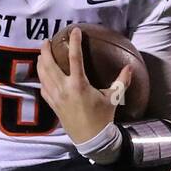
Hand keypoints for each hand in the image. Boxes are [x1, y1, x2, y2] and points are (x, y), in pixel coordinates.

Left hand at [36, 28, 134, 145]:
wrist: (91, 139)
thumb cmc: (103, 118)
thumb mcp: (113, 99)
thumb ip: (121, 81)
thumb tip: (129, 67)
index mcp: (79, 84)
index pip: (74, 58)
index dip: (74, 42)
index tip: (74, 31)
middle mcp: (64, 88)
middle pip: (49, 64)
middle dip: (46, 50)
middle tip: (47, 41)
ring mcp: (56, 97)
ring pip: (43, 75)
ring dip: (41, 62)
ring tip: (42, 54)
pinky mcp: (53, 105)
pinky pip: (43, 88)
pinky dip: (42, 79)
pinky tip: (43, 75)